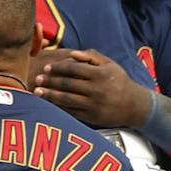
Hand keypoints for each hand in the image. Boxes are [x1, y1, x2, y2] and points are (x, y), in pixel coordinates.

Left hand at [33, 48, 151, 128]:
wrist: (134, 106)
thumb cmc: (119, 82)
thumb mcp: (110, 65)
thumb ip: (91, 57)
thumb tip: (72, 53)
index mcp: (99, 74)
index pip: (73, 69)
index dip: (58, 67)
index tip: (47, 67)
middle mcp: (95, 89)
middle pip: (67, 84)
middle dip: (50, 81)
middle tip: (37, 78)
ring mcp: (93, 104)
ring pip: (66, 99)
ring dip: (50, 95)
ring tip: (37, 92)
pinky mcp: (91, 117)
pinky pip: (71, 111)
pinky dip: (58, 107)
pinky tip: (48, 104)